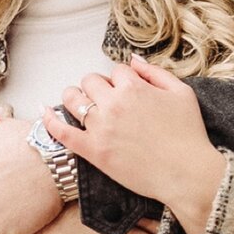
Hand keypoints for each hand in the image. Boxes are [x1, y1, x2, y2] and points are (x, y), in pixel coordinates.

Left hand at [52, 58, 221, 233]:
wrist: (186, 173)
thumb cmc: (189, 135)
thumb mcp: (182, 93)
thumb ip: (156, 73)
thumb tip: (134, 61)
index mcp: (134, 88)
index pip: (116, 71)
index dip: (121, 79)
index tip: (125, 89)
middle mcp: (113, 104)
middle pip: (91, 81)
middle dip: (97, 85)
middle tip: (104, 98)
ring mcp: (100, 127)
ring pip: (73, 99)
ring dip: (73, 96)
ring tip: (77, 101)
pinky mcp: (93, 151)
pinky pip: (62, 132)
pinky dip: (50, 121)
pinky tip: (44, 113)